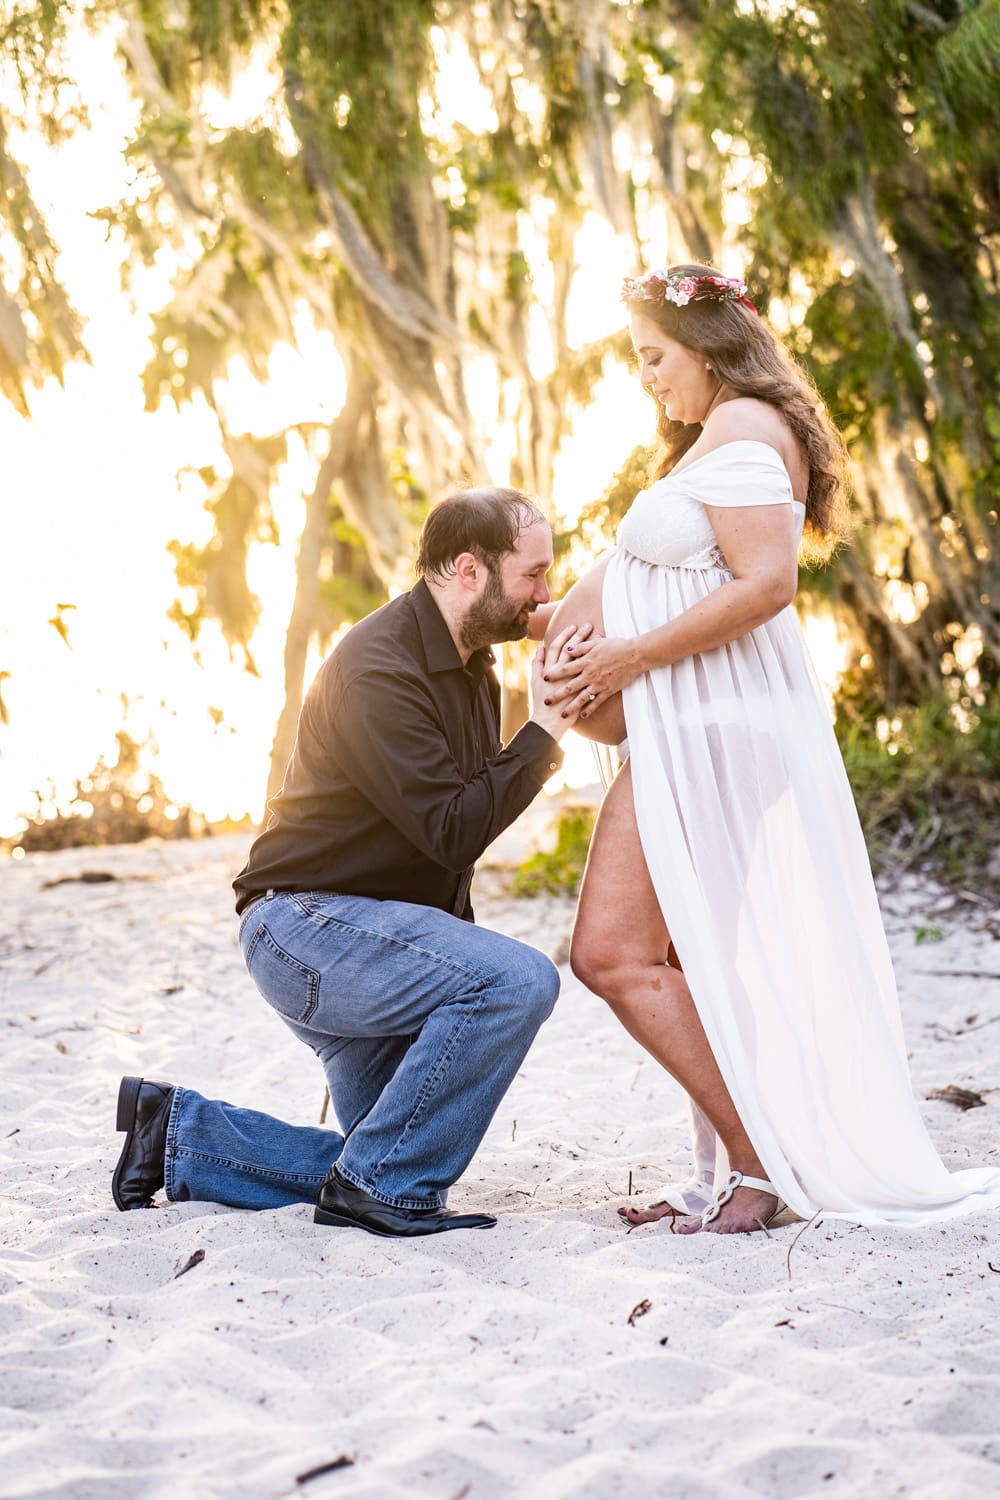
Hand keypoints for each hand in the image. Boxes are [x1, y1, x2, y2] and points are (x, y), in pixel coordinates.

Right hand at [529, 624, 590, 739]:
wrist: (548, 722)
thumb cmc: (540, 700)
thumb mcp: (535, 680)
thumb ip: (537, 664)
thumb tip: (540, 648)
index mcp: (552, 670)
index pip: (560, 647)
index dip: (566, 636)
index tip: (572, 625)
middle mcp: (565, 674)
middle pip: (574, 651)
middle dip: (580, 637)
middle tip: (587, 625)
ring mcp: (576, 683)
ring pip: (586, 661)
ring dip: (592, 648)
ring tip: (600, 636)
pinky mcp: (584, 692)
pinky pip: (594, 670)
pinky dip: (600, 666)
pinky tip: (605, 659)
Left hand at [541, 634, 640, 719]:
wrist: (635, 655)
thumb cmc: (617, 646)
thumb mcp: (597, 643)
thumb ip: (581, 647)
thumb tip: (566, 648)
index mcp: (586, 661)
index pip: (566, 668)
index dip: (554, 673)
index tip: (544, 678)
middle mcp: (591, 674)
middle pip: (570, 686)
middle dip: (557, 695)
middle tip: (547, 701)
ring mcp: (600, 684)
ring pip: (582, 697)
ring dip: (572, 706)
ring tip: (562, 714)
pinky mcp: (609, 690)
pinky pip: (597, 702)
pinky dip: (590, 709)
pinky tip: (582, 715)